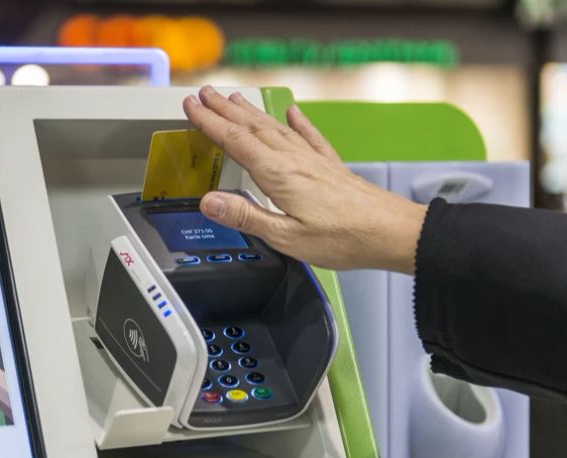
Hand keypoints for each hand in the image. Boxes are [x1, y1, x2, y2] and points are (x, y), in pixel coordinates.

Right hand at [183, 86, 426, 273]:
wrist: (390, 231)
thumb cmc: (343, 238)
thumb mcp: (286, 236)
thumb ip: (246, 217)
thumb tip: (209, 202)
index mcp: (279, 175)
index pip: (235, 142)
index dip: (210, 123)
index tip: (192, 108)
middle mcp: (295, 160)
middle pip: (252, 127)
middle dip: (225, 110)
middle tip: (204, 94)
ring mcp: (314, 160)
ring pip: (275, 128)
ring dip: (251, 112)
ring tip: (235, 99)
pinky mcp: (330, 167)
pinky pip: (309, 136)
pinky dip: (297, 122)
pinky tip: (293, 113)